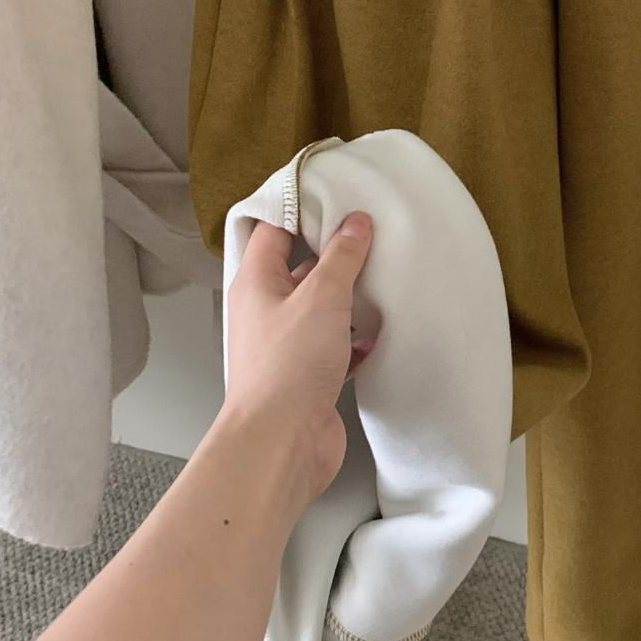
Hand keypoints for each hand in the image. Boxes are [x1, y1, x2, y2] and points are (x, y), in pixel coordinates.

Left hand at [221, 213, 377, 510]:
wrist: (281, 444)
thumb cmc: (287, 367)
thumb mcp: (322, 296)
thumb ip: (342, 256)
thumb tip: (355, 223)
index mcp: (256, 283)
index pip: (273, 231)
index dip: (301, 210)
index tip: (336, 196)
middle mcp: (266, 311)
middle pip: (300, 269)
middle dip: (335, 255)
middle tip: (371, 235)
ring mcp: (286, 345)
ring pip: (321, 309)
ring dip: (350, 298)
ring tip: (384, 279)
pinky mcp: (308, 376)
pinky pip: (336, 346)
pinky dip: (357, 339)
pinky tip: (381, 333)